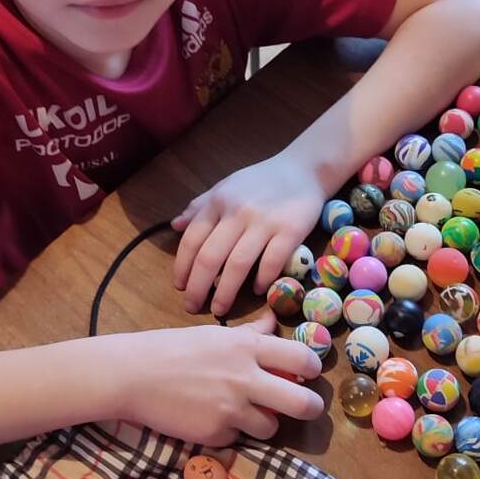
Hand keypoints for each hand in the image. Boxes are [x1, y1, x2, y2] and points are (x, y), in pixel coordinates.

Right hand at [118, 312, 323, 445]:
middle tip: (307, 408)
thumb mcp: (214, 335)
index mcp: (247, 347)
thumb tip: (273, 321)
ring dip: (264, 423)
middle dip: (311, 408)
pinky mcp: (216, 434)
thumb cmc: (172, 349)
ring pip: (271, 427)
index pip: (302, 358)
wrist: (132, 375)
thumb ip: (249, 334)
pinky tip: (210, 417)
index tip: (307, 374)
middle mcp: (245, 378)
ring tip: (245, 413)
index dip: (312, 369)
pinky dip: (230, 432)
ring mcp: (231, 409)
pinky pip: (237, 438)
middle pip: (302, 403)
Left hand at [172, 154, 324, 315]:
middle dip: (197, 287)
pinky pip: (271, 262)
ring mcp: (264, 222)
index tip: (180, 287)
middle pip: (210, 257)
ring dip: (225, 293)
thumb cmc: (262, 179)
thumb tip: (175, 226)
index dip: (182, 267)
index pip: (192, 240)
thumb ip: (200, 206)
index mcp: (219, 202)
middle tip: (192, 307)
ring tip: (219, 310)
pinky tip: (257, 291)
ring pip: (237, 265)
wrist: (304, 168)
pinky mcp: (290, 231)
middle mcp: (237, 212)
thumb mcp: (226, 186)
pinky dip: (262, 280)